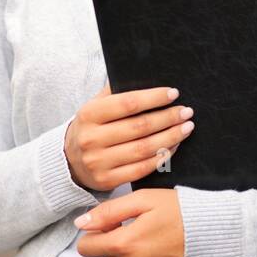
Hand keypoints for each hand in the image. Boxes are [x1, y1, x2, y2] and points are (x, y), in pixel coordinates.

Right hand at [64, 83, 194, 191]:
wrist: (69, 160)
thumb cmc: (92, 127)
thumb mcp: (96, 105)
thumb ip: (117, 91)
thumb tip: (149, 77)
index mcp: (89, 114)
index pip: (128, 103)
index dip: (154, 98)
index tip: (174, 94)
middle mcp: (91, 139)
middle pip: (140, 127)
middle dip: (168, 118)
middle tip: (186, 112)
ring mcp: (98, 162)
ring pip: (144, 149)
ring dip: (171, 137)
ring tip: (186, 127)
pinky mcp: (106, 180)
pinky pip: (142, 169)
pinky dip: (162, 157)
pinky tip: (174, 146)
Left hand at [74, 188, 184, 256]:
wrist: (213, 233)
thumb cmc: (180, 211)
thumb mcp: (144, 200)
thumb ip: (109, 211)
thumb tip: (82, 223)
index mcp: (124, 243)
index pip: (86, 246)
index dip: (98, 232)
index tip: (115, 225)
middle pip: (106, 256)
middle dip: (118, 242)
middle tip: (142, 229)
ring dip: (131, 256)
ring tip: (155, 241)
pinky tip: (159, 256)